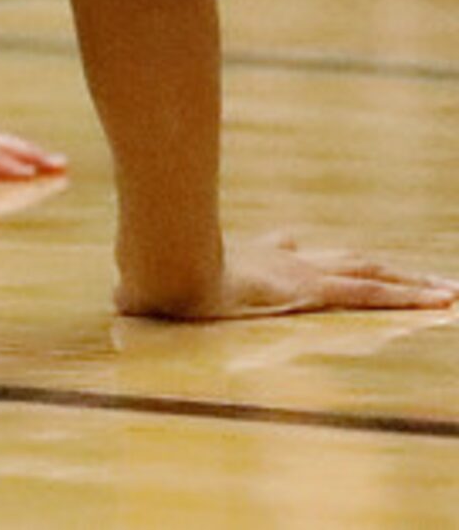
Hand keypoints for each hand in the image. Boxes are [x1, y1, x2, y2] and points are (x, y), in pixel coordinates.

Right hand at [125, 234, 456, 319]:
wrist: (165, 268)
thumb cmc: (148, 281)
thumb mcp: (144, 288)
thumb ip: (137, 294)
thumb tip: (117, 299)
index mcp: (243, 259)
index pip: (278, 249)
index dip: (292, 248)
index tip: (299, 244)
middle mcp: (278, 260)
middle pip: (338, 259)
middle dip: (373, 267)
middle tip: (409, 272)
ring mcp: (299, 274)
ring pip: (367, 273)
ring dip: (407, 280)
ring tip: (446, 289)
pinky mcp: (311, 292)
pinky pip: (373, 295)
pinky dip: (411, 297)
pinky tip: (444, 299)